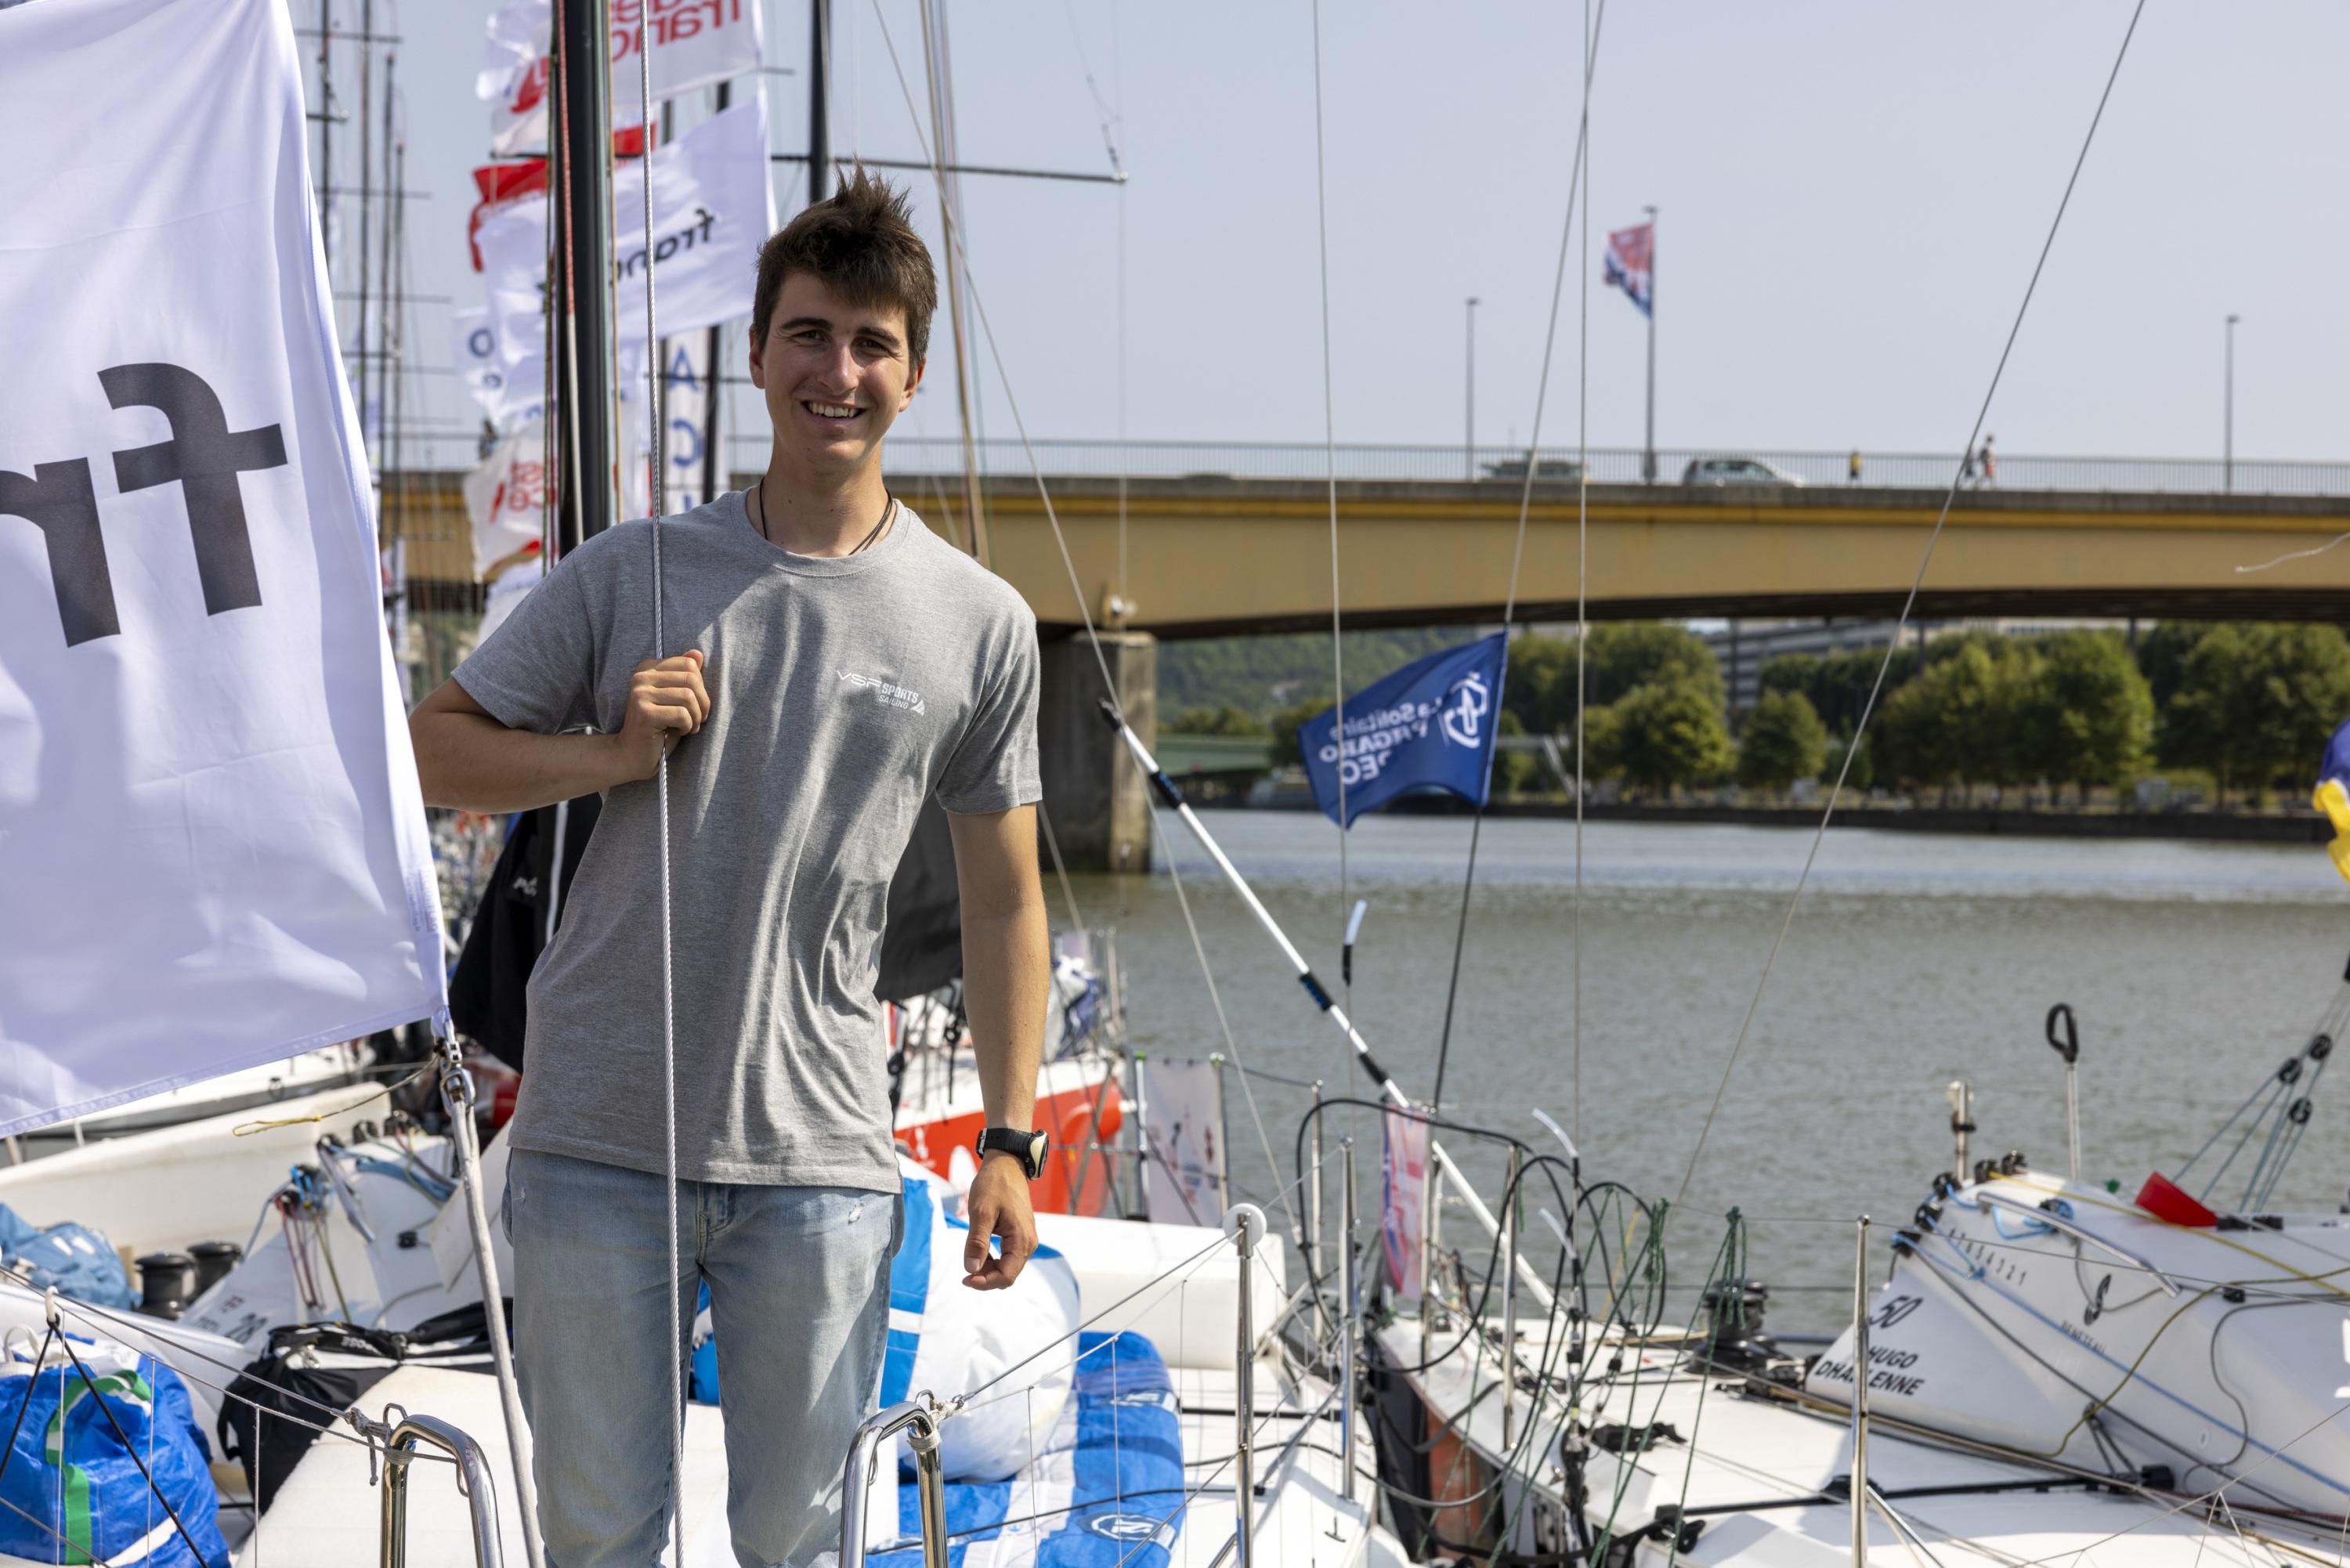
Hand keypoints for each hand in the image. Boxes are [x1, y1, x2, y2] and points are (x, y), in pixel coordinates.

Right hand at [615, 651, 708, 779]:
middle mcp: (640, 677)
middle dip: (703, 703)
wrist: (632, 755)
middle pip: (691, 679)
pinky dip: (687, 726)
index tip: (696, 705)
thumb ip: (685, 676)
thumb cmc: (659, 728)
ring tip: (689, 727)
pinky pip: (682, 714)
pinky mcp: (643, 712)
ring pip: (688, 697)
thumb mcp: (675, 698)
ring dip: (696, 717)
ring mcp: (640, 694)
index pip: (688, 664)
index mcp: (647, 669)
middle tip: (698, 719)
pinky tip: (679, 732)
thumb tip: (697, 653)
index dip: (701, 687)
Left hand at [962, 1153, 1037, 1290]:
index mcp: (1021, 1240)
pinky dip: (993, 1259)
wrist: (1006, 1164)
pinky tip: (980, 1250)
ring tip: (971, 1256)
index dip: (985, 1283)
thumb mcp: (981, 1212)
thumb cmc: (994, 1185)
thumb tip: (971, 1269)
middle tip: (964, 1270)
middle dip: (985, 1277)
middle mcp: (1028, 1243)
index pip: (1006, 1276)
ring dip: (988, 1269)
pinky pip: (1008, 1256)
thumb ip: (977, 1242)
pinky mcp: (1020, 1234)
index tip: (964, 1278)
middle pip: (1008, 1275)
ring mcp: (1025, 1239)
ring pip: (1008, 1267)